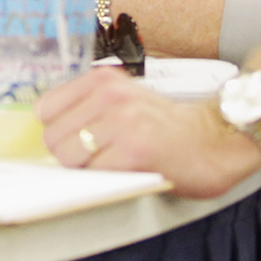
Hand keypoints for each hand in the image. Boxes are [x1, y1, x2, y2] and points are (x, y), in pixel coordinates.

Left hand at [38, 67, 260, 197]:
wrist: (214, 139)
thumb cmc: (167, 125)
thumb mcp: (124, 100)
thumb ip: (89, 108)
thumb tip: (49, 134)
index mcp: (102, 80)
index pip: (46, 108)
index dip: (57, 131)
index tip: (71, 141)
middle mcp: (109, 96)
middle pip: (53, 137)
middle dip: (69, 155)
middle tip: (97, 158)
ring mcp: (121, 122)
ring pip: (69, 157)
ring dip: (85, 170)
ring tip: (112, 165)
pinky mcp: (134, 152)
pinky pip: (95, 174)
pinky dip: (105, 180)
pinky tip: (127, 172)